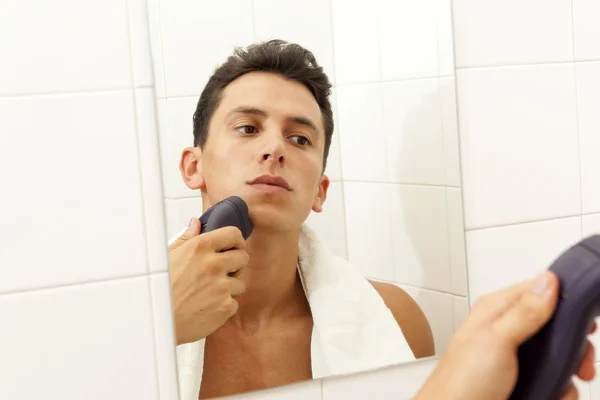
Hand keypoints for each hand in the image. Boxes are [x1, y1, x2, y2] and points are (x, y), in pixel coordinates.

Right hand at [169, 218, 247, 344]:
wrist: (156, 322)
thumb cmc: (158, 291)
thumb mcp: (167, 257)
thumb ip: (186, 239)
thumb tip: (196, 224)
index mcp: (199, 247)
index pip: (233, 234)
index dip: (235, 241)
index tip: (233, 247)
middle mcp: (213, 264)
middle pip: (243, 257)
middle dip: (236, 264)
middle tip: (223, 272)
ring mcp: (221, 286)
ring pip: (240, 283)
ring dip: (229, 288)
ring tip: (208, 293)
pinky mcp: (225, 306)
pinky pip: (235, 302)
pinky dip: (224, 306)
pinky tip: (208, 307)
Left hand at [415, 271, 595, 399]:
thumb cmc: (460, 382)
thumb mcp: (495, 340)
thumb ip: (523, 311)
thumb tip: (548, 280)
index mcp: (497, 310)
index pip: (539, 290)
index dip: (566, 303)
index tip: (585, 323)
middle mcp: (506, 329)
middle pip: (554, 326)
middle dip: (573, 346)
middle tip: (580, 363)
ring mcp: (513, 356)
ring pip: (555, 355)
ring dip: (567, 371)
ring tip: (563, 385)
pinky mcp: (518, 378)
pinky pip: (549, 378)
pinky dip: (558, 388)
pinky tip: (554, 394)